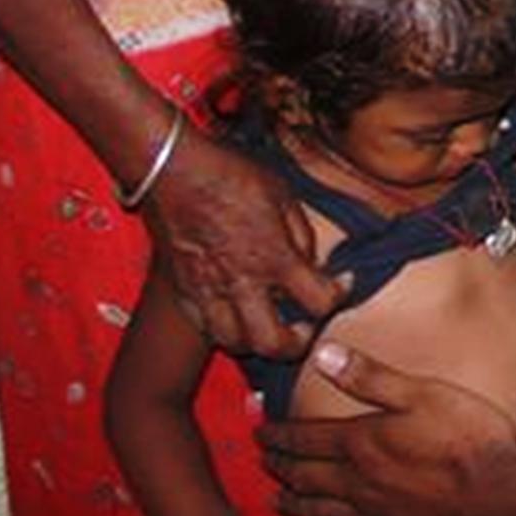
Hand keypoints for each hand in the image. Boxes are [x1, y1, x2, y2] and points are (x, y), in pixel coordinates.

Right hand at [147, 128, 346, 356]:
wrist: (172, 172)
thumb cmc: (230, 175)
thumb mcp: (283, 195)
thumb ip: (301, 235)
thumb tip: (310, 262)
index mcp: (274, 257)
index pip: (320, 300)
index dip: (340, 294)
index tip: (342, 283)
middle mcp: (242, 283)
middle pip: (274, 343)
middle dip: (298, 343)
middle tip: (306, 325)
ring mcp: (208, 292)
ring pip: (235, 343)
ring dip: (259, 340)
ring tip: (270, 322)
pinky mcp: (183, 291)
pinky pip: (204, 327)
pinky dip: (225, 328)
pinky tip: (236, 313)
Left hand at [261, 342, 515, 515]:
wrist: (500, 500)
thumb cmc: (467, 439)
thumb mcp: (422, 394)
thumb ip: (371, 377)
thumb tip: (324, 355)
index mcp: (361, 442)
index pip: (306, 438)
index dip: (279, 434)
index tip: (260, 432)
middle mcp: (358, 482)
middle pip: (306, 475)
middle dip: (280, 467)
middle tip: (263, 462)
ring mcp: (374, 513)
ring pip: (318, 510)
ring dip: (293, 504)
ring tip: (275, 501)